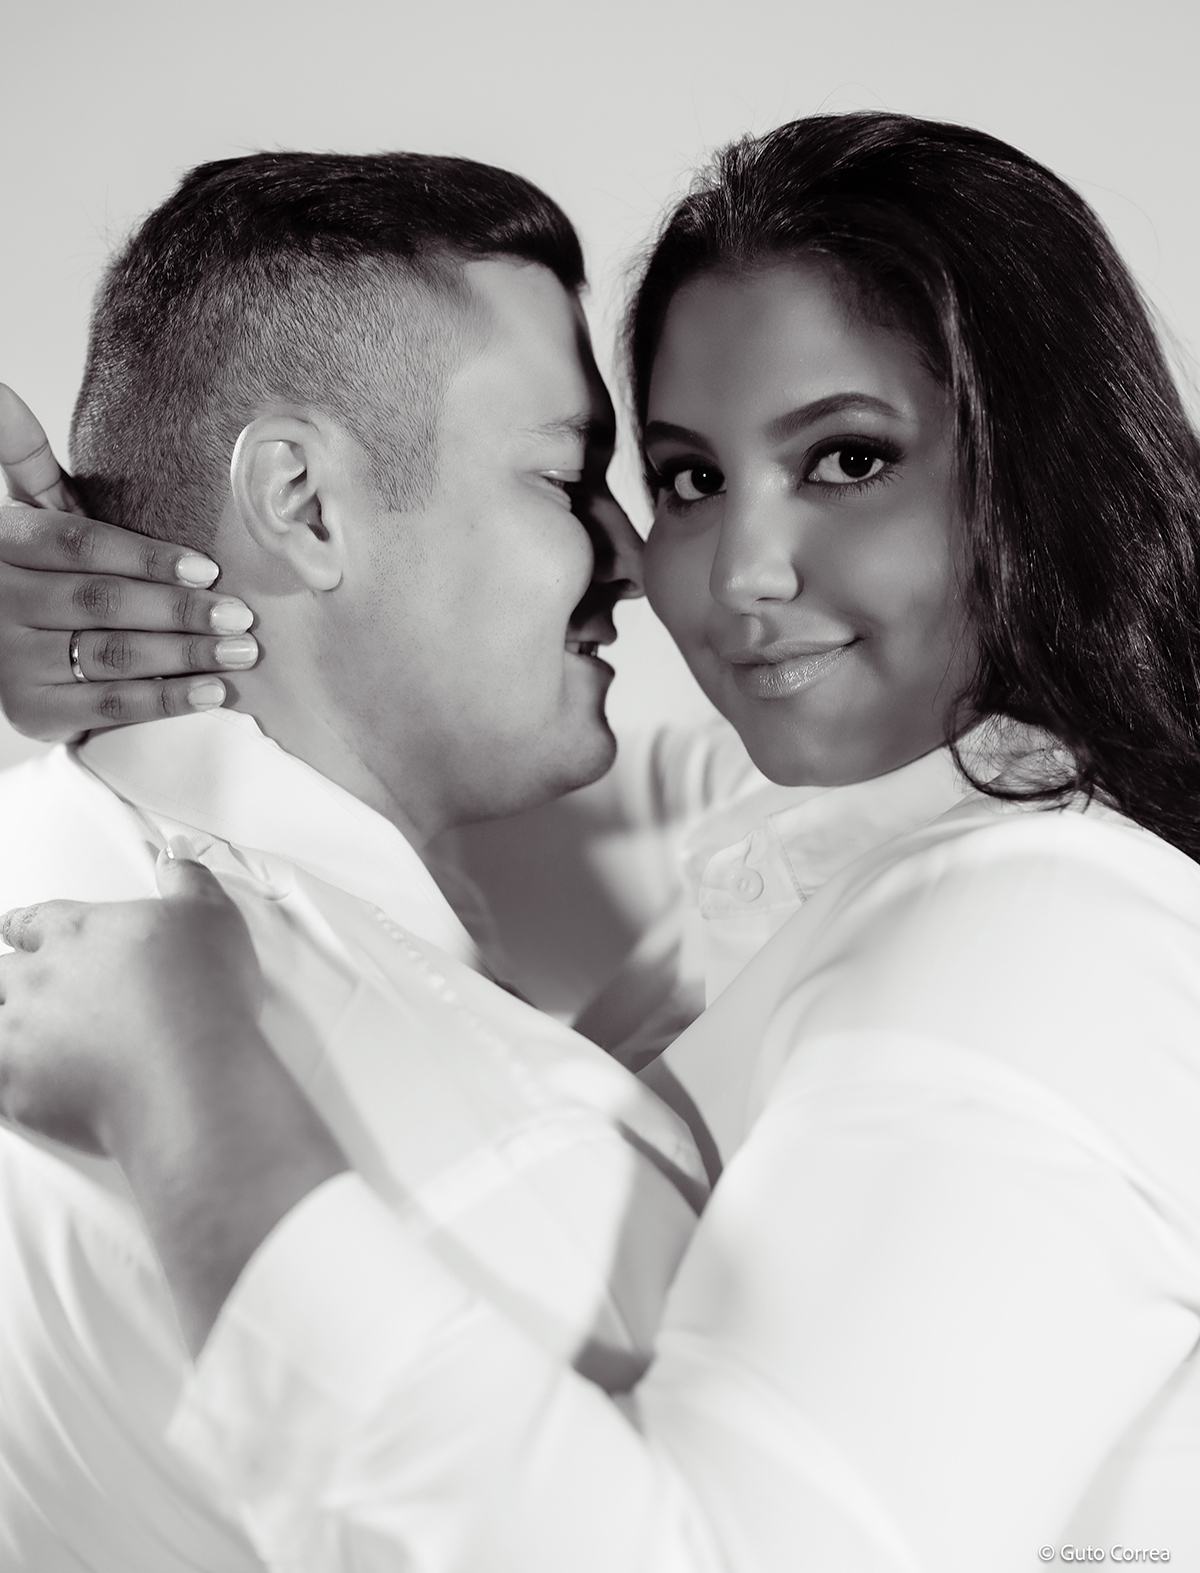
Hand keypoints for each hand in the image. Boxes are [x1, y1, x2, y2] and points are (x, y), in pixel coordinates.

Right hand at [0, 384, 259, 740]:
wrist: (3, 646)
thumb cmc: (42, 571)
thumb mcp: (31, 515)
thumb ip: (26, 457)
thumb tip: (2, 387)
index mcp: (2, 544)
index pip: (80, 546)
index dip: (147, 557)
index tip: (208, 567)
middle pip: (102, 602)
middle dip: (180, 610)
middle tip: (242, 615)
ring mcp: (10, 661)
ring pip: (111, 655)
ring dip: (185, 655)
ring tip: (241, 650)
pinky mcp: (31, 711)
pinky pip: (108, 707)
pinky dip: (166, 700)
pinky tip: (213, 691)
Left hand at [0, 845, 265, 1152]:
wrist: (189, 1070)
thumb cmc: (199, 995)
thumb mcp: (211, 916)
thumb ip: (186, 882)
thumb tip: (175, 858)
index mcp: (78, 932)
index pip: (35, 920)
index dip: (25, 925)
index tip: (19, 928)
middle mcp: (41, 980)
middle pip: (3, 972)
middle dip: (11, 977)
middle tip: (22, 984)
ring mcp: (24, 1035)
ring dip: (7, 1028)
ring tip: (22, 1039)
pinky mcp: (19, 1090)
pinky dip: (9, 1083)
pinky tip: (22, 1087)